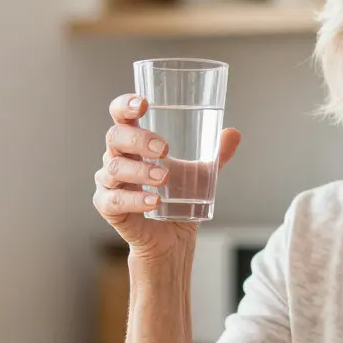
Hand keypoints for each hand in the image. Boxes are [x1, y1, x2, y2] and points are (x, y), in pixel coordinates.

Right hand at [93, 93, 240, 258]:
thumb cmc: (178, 197)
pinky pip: (114, 200)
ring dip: (141, 172)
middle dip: (139, 139)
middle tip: (164, 149)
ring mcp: (109, 183)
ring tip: (164, 178)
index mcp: (134, 143)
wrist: (171, 239)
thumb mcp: (201, 173)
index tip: (142, 103)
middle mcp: (117, 158)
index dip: (125, 105)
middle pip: (115, 137)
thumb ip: (216, 154)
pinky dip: (135, 199)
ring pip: (115, 168)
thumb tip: (234, 133)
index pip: (121, 116)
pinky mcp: (108, 207)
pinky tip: (153, 201)